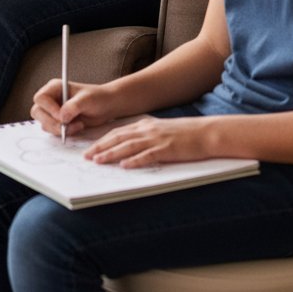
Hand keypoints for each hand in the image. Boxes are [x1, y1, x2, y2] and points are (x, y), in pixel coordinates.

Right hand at [30, 78, 117, 138]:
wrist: (106, 107)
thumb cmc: (97, 98)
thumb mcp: (87, 99)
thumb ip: (73, 106)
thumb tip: (61, 117)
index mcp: (54, 88)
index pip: (40, 98)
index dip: (49, 109)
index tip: (62, 117)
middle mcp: (51, 99)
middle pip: (37, 112)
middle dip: (52, 122)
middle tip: (66, 126)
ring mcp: (53, 111)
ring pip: (44, 123)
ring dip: (58, 129)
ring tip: (77, 125)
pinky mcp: (58, 122)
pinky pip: (52, 131)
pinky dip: (63, 133)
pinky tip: (76, 128)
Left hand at [84, 116, 214, 167]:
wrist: (206, 132)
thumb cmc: (184, 134)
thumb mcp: (160, 130)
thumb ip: (145, 136)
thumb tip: (129, 147)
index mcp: (144, 125)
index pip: (117, 132)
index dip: (102, 140)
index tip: (90, 148)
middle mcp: (147, 130)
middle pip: (118, 138)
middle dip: (100, 147)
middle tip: (86, 156)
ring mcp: (156, 139)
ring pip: (128, 146)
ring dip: (111, 154)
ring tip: (98, 160)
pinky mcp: (167, 149)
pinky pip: (148, 155)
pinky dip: (135, 161)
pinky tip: (125, 166)